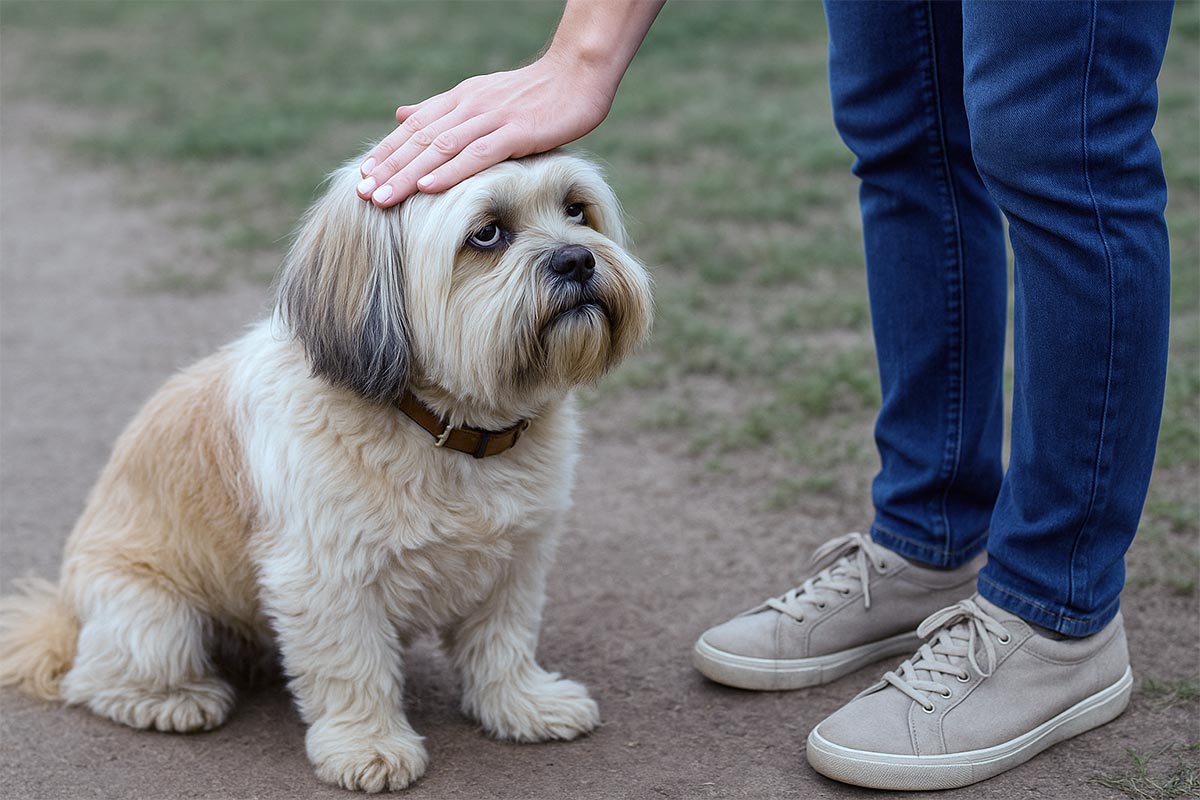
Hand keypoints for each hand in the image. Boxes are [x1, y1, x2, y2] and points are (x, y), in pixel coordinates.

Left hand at [356, 51, 615, 207]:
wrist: (579, 74)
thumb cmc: (537, 94)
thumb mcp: (483, 98)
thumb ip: (443, 110)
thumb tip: (402, 114)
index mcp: (460, 100)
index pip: (415, 128)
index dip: (388, 152)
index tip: (363, 175)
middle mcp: (469, 107)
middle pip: (420, 141)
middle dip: (389, 169)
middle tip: (363, 194)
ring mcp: (491, 118)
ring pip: (440, 149)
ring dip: (408, 175)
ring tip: (383, 198)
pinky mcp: (516, 132)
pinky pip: (477, 154)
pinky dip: (450, 171)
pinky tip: (429, 188)